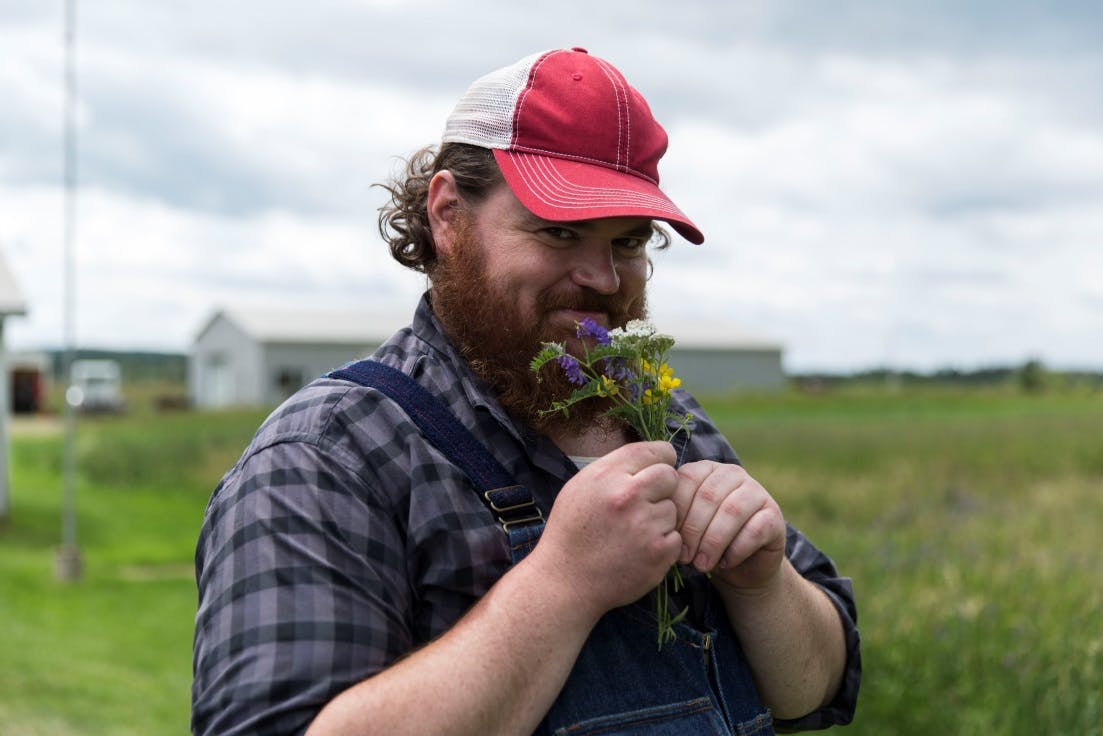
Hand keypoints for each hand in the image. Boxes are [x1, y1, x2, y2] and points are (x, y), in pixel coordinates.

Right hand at [531, 441, 680, 616]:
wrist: (565, 582)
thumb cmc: (571, 532)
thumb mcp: (580, 488)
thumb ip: (614, 469)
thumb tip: (651, 457)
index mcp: (606, 475)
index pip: (653, 450)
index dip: (660, 459)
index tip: (657, 469)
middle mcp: (627, 496)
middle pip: (670, 476)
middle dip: (662, 488)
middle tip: (645, 504)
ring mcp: (645, 525)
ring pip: (673, 509)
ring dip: (660, 520)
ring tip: (633, 534)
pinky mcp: (659, 552)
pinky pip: (676, 537)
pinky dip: (663, 545)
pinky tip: (639, 551)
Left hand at [673, 461, 785, 591]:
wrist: (741, 567)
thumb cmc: (704, 543)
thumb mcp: (684, 528)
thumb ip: (673, 518)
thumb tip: (658, 526)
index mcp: (705, 470)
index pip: (685, 480)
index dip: (675, 511)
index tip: (667, 538)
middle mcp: (732, 474)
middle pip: (708, 496)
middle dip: (692, 530)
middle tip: (684, 558)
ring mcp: (756, 492)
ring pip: (731, 511)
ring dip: (713, 542)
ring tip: (701, 565)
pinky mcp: (774, 515)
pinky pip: (754, 529)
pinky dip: (736, 550)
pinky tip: (725, 563)